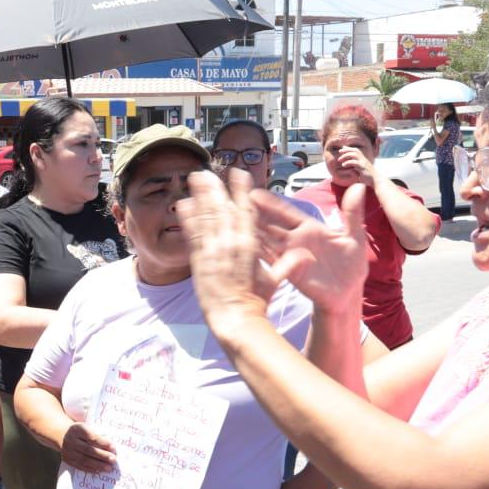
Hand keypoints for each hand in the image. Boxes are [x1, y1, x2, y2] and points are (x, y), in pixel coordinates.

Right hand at [60, 422, 114, 472]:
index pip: (91, 437)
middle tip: (113, 460)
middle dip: (102, 455)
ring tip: (109, 468)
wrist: (63, 435)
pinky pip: (79, 466)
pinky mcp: (67, 460)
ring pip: (84, 459)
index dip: (102, 443)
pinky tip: (99, 470)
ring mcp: (67, 451)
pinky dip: (90, 469)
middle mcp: (70, 440)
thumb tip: (111, 448)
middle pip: (88, 449)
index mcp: (77, 429)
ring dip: (98, 465)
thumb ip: (97, 435)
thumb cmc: (81, 432)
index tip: (113, 447)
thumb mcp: (87, 428)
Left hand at [178, 167, 275, 333]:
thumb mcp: (276, 281)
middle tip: (207, 171)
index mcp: (252, 243)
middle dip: (215, 187)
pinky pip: (193, 233)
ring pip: (207, 216)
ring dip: (200, 195)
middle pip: (223, 208)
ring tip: (194, 178)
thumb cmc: (256, 301)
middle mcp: (233, 242)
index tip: (238, 174)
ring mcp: (214, 249)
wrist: (235, 317)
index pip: (247, 211)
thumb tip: (306, 255)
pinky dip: (188, 217)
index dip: (241, 190)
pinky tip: (183, 203)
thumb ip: (288, 265)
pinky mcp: (199, 259)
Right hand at [245, 183, 369, 316]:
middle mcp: (296, 240)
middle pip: (270, 224)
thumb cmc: (352, 265)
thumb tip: (358, 186)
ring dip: (250, 232)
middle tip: (234, 203)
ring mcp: (290, 256)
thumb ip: (351, 213)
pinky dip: (257, 254)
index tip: (254, 192)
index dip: (271, 203)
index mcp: (310, 228)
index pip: (287, 212)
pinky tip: (243, 248)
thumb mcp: (354, 237)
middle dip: (253, 214)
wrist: (348, 294)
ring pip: (266, 241)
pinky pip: (270, 261)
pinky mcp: (288, 271)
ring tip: (232, 223)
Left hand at [335, 146, 379, 185]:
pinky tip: (343, 165)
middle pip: (355, 150)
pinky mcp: (362, 167)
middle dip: (346, 150)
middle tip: (339, 151)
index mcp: (363, 159)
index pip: (356, 150)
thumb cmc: (367, 177)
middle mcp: (363, 159)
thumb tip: (346, 165)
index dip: (349, 149)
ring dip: (345, 156)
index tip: (341, 149)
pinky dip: (348, 163)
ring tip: (339, 160)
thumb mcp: (360, 170)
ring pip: (354, 155)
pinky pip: (354, 163)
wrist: (375, 180)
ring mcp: (363, 162)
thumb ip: (354, 166)